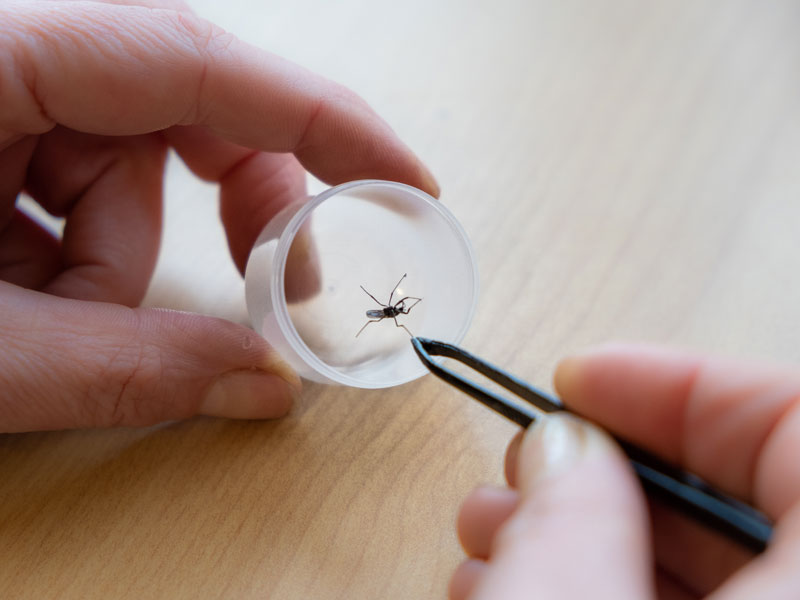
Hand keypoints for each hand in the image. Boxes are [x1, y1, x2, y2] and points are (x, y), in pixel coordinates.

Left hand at [0, 0, 437, 431]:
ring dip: (118, 259)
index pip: (194, 58)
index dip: (318, 118)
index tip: (403, 179)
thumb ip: (123, 372)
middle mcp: (8, 51)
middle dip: (241, 202)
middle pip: (184, 101)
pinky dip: (84, 257)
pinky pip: (83, 184)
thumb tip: (267, 385)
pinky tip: (26, 297)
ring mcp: (2, 89)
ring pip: (128, 163)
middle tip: (287, 287)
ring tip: (49, 325)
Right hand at [451, 344, 799, 598]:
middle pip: (740, 490)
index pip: (795, 418)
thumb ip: (572, 519)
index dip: (679, 385)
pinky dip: (607, 587)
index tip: (577, 383)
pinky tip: (518, 582)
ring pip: (711, 561)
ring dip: (591, 530)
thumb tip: (559, 444)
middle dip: (610, 465)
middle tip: (528, 461)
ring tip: (493, 533)